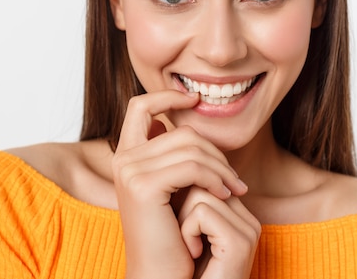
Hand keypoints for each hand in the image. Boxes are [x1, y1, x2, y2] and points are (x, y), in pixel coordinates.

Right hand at [112, 90, 247, 278]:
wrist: (161, 275)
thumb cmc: (173, 235)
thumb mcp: (173, 188)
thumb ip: (173, 155)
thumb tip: (181, 119)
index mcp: (126, 156)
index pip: (140, 105)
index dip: (167, 95)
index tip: (195, 99)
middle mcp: (122, 159)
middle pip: (181, 130)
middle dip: (214, 151)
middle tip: (234, 179)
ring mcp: (130, 170)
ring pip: (191, 146)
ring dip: (221, 168)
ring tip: (234, 190)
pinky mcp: (143, 186)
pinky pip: (192, 166)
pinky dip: (216, 178)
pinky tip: (226, 195)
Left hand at [177, 187, 260, 278]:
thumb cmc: (193, 273)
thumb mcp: (193, 233)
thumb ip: (193, 205)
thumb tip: (180, 176)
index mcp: (243, 219)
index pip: (209, 183)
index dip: (185, 202)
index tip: (182, 229)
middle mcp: (250, 222)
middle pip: (204, 184)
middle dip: (182, 208)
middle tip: (184, 240)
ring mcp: (248, 231)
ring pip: (200, 194)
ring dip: (183, 221)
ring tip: (190, 248)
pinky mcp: (238, 241)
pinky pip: (201, 212)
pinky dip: (187, 232)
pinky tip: (193, 254)